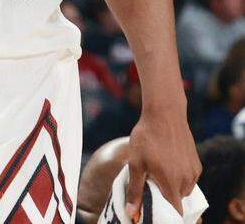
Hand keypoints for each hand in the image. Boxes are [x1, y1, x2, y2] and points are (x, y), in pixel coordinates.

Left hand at [124, 104, 200, 220]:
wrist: (165, 114)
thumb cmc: (146, 138)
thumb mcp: (135, 163)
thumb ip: (135, 190)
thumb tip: (132, 213)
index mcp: (172, 183)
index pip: (175, 211)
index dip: (164, 213)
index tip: (153, 207)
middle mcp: (187, 180)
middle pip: (178, 201)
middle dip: (165, 198)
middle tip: (150, 185)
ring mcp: (194, 172)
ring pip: (184, 190)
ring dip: (172, 187)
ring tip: (157, 172)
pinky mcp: (197, 164)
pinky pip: (189, 179)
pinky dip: (179, 178)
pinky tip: (167, 164)